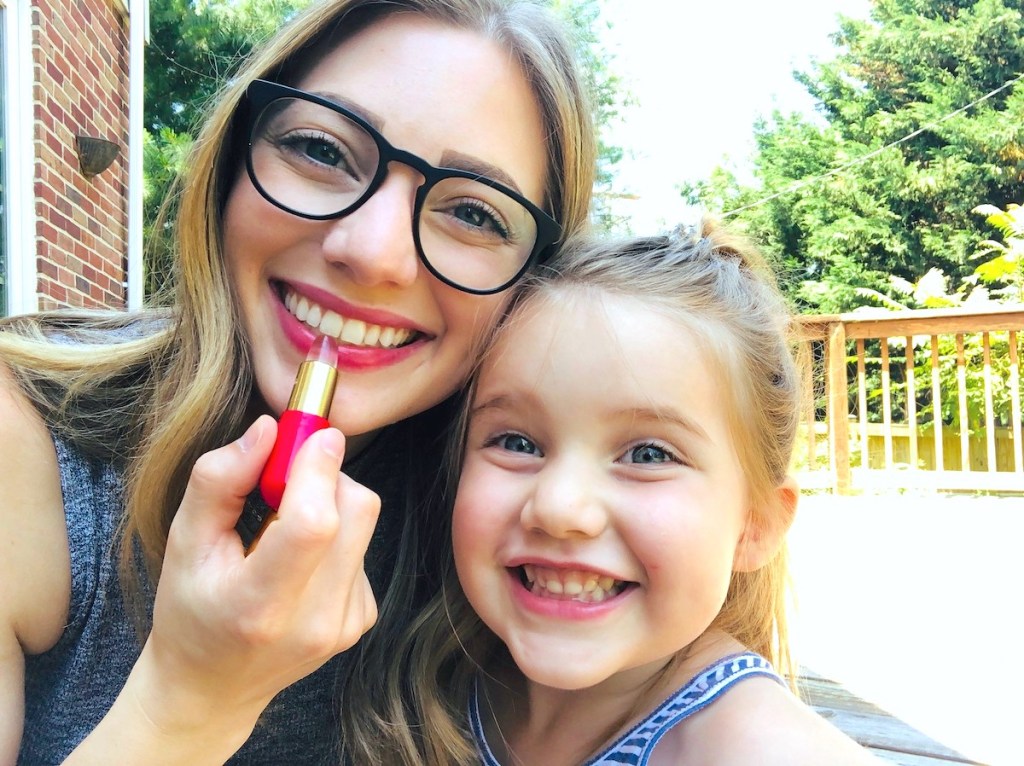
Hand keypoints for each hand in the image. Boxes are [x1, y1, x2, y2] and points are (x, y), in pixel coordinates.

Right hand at [134, 416, 379, 745]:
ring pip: (363, 523)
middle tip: (282, 482)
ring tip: (281, 532)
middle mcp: (314, 620)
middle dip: (325, 476)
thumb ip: (219, 480)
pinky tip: (299, 561)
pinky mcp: (361, 619)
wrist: (212, 687)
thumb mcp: (183, 542)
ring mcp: (344, 624)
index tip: (312, 435)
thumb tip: (268, 430)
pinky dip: (336, 537)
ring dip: (328, 506)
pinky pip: (362, 547)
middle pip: (355, 512)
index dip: (319, 469)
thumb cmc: (190, 610)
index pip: (314, 524)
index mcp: (260, 605)